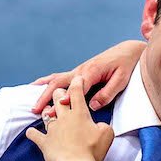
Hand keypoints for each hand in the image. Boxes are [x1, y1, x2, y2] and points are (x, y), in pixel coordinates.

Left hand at [23, 85, 113, 160]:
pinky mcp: (44, 141)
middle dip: (59, 93)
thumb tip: (100, 126)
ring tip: (48, 111)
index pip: (77, 91)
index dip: (77, 83)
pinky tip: (30, 132)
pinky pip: (34, 134)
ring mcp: (53, 129)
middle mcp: (64, 117)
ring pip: (46, 113)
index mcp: (79, 113)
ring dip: (47, 111)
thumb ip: (104, 126)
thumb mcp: (107, 134)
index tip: (77, 79)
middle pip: (57, 97)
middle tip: (60, 95)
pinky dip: (32, 133)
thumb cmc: (92, 150)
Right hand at [30, 40, 145, 114]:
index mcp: (91, 72)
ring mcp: (78, 71)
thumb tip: (92, 106)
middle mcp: (81, 70)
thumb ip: (107, 93)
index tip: (57, 108)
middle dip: (46, 96)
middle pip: (59, 83)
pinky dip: (46, 83)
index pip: (75, 87)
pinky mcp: (78, 73)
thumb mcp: (121, 80)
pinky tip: (37, 88)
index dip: (66, 97)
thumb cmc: (126, 65)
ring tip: (32, 104)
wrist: (127, 51)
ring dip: (43, 91)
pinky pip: (59, 78)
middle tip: (36, 110)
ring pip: (56, 80)